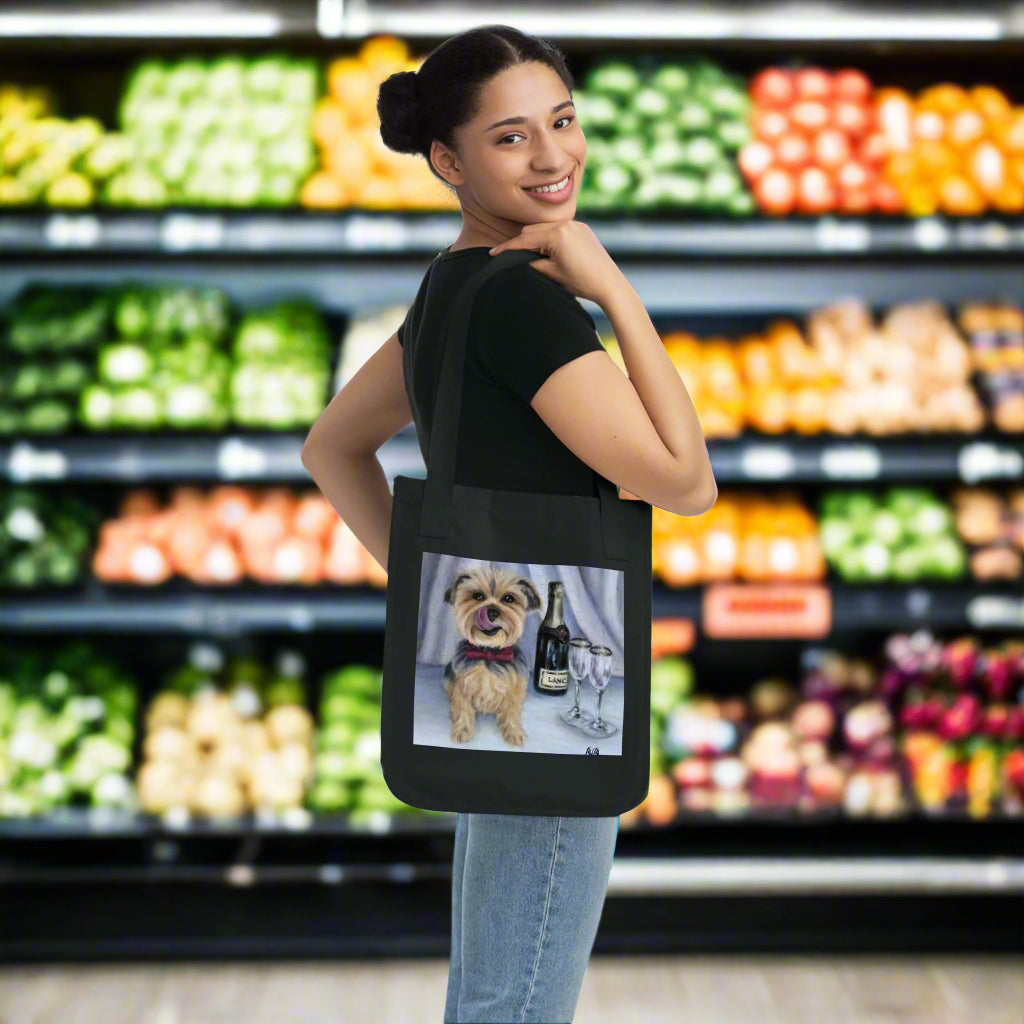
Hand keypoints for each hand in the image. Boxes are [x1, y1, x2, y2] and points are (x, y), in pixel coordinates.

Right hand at [488, 221, 623, 304]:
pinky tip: (552, 253)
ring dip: (536, 240)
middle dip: (522, 243)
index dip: (507, 248)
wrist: (610, 285)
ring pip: (544, 228)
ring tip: (537, 259)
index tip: (493, 254)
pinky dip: (550, 238)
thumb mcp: (551, 275)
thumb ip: (532, 263)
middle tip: (515, 260)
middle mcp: (566, 224)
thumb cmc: (582, 283)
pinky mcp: (582, 229)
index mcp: (557, 235)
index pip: (524, 240)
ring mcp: (576, 224)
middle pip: (532, 230)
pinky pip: (559, 229)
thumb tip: (519, 259)